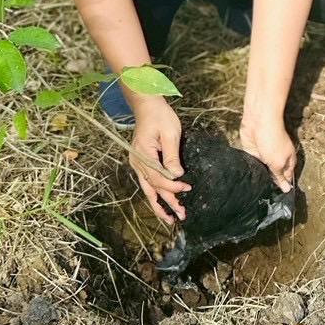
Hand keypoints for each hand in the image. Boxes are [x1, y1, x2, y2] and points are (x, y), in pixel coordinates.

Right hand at [129, 99, 190, 224]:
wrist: (146, 106)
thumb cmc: (160, 116)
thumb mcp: (170, 133)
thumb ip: (172, 156)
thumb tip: (177, 175)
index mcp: (143, 155)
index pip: (158, 178)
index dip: (173, 187)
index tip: (187, 189)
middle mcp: (137, 162)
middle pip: (152, 188)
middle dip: (167, 203)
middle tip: (182, 215)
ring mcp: (137, 163)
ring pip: (148, 189)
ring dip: (159, 204)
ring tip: (169, 218)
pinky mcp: (141, 162)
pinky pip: (147, 183)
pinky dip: (155, 194)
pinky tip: (162, 204)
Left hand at [239, 114, 295, 193]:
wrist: (258, 122)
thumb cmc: (273, 139)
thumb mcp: (278, 163)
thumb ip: (280, 176)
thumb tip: (287, 189)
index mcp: (287, 162)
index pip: (287, 178)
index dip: (283, 187)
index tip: (279, 200)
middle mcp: (276, 160)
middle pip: (274, 176)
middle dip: (271, 184)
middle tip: (266, 197)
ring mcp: (264, 157)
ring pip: (262, 172)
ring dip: (260, 178)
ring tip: (257, 191)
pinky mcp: (252, 153)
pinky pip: (252, 165)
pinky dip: (251, 170)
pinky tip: (248, 180)